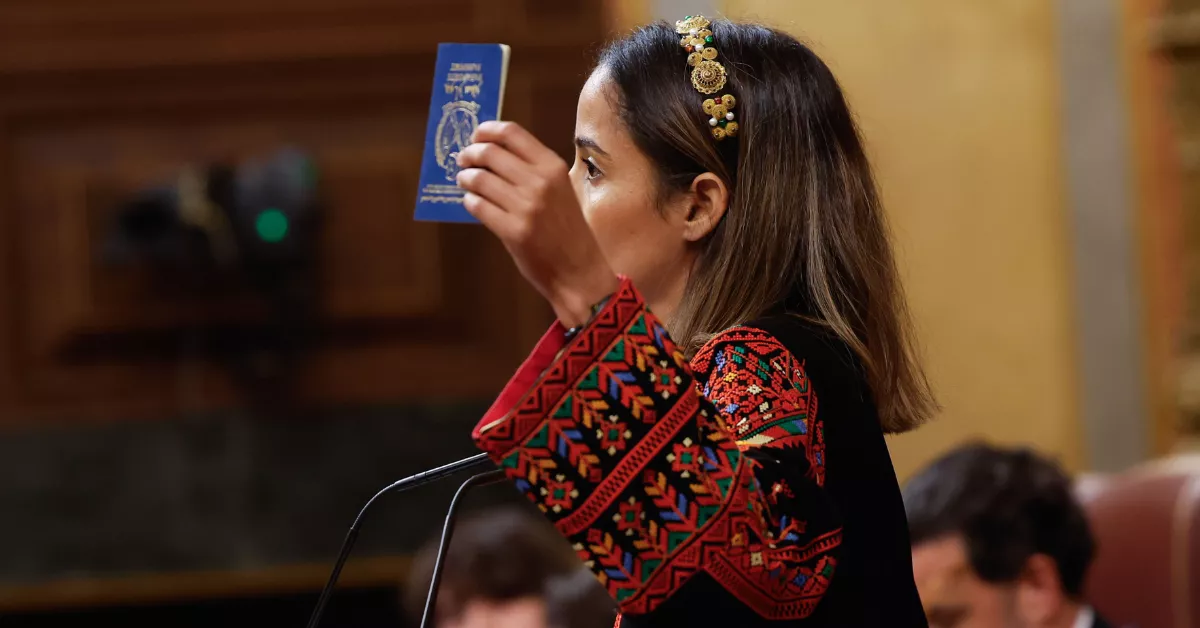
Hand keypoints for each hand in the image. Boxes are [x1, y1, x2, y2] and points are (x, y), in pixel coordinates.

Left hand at [456, 121, 619, 326]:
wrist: (579, 270)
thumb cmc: (568, 230)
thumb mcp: (560, 189)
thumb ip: (532, 170)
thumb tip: (493, 153)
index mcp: (553, 166)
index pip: (512, 133)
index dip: (487, 130)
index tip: (476, 136)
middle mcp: (540, 182)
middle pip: (490, 152)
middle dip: (470, 154)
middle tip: (464, 160)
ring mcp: (526, 207)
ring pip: (479, 179)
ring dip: (465, 178)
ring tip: (464, 181)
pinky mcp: (513, 231)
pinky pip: (478, 206)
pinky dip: (469, 201)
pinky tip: (472, 202)